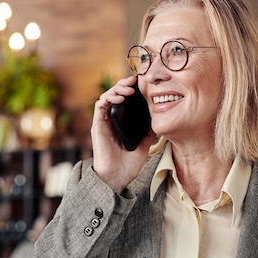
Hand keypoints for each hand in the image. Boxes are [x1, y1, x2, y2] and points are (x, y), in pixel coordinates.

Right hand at [91, 75, 154, 193]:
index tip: (144, 84)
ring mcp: (104, 121)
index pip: (126, 100)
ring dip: (117, 88)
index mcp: (123, 123)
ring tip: (129, 87)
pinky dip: (109, 97)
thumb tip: (159, 119)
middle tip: (135, 80)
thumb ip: (150, 132)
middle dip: (125, 84)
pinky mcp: (98, 124)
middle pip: (116, 95)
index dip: (133, 90)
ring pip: (108, 96)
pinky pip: (101, 105)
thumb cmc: (129, 164)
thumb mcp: (145, 144)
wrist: (117, 176)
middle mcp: (112, 120)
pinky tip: (120, 97)